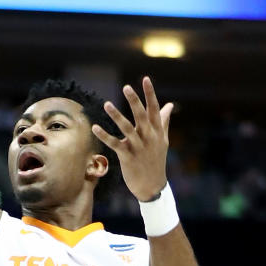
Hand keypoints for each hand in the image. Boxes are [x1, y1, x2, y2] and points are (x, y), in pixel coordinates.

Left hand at [91, 77, 173, 201]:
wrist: (153, 186)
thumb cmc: (157, 160)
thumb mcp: (163, 140)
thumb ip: (164, 121)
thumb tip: (170, 105)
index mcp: (157, 131)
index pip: (154, 109)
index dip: (150, 94)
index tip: (146, 79)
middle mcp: (149, 137)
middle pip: (141, 116)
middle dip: (134, 101)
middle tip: (126, 86)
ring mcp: (139, 147)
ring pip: (127, 128)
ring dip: (116, 116)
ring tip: (106, 104)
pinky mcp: (128, 157)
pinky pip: (115, 144)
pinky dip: (104, 136)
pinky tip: (95, 127)